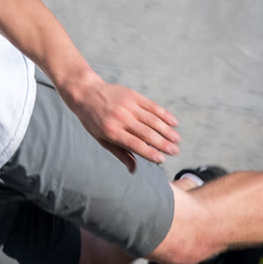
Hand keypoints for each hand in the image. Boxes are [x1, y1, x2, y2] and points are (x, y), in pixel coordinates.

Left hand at [59, 76, 179, 172]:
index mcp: (111, 131)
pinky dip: (164, 114)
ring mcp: (127, 105)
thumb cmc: (93, 121)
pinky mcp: (133, 95)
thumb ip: (120, 153)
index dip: (149, 152)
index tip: (162, 159)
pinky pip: (152, 106)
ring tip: (177, 140)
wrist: (85, 93)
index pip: (134, 144)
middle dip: (163, 143)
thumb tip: (133, 170)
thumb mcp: (101, 139)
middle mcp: (120, 118)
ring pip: (152, 120)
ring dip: (167, 130)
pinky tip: (173, 122)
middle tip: (175, 151)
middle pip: (146, 133)